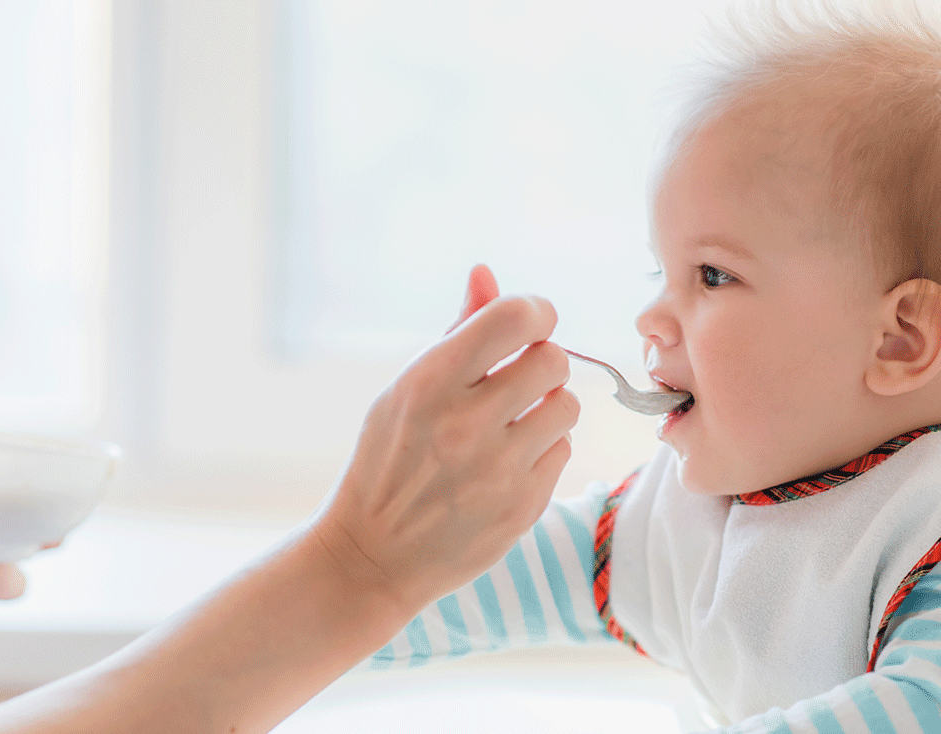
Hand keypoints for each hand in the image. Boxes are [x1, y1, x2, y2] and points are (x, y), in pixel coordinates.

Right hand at [314, 264, 578, 615]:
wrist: (372, 555)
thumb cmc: (388, 459)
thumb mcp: (404, 389)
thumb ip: (455, 330)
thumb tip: (486, 273)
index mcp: (429, 382)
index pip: (515, 318)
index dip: (535, 312)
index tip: (529, 325)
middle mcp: (466, 424)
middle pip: (553, 361)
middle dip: (541, 362)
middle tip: (519, 379)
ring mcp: (498, 470)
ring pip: (567, 407)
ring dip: (547, 408)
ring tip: (513, 422)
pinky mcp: (522, 507)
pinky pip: (563, 452)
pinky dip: (542, 451)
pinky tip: (507, 463)